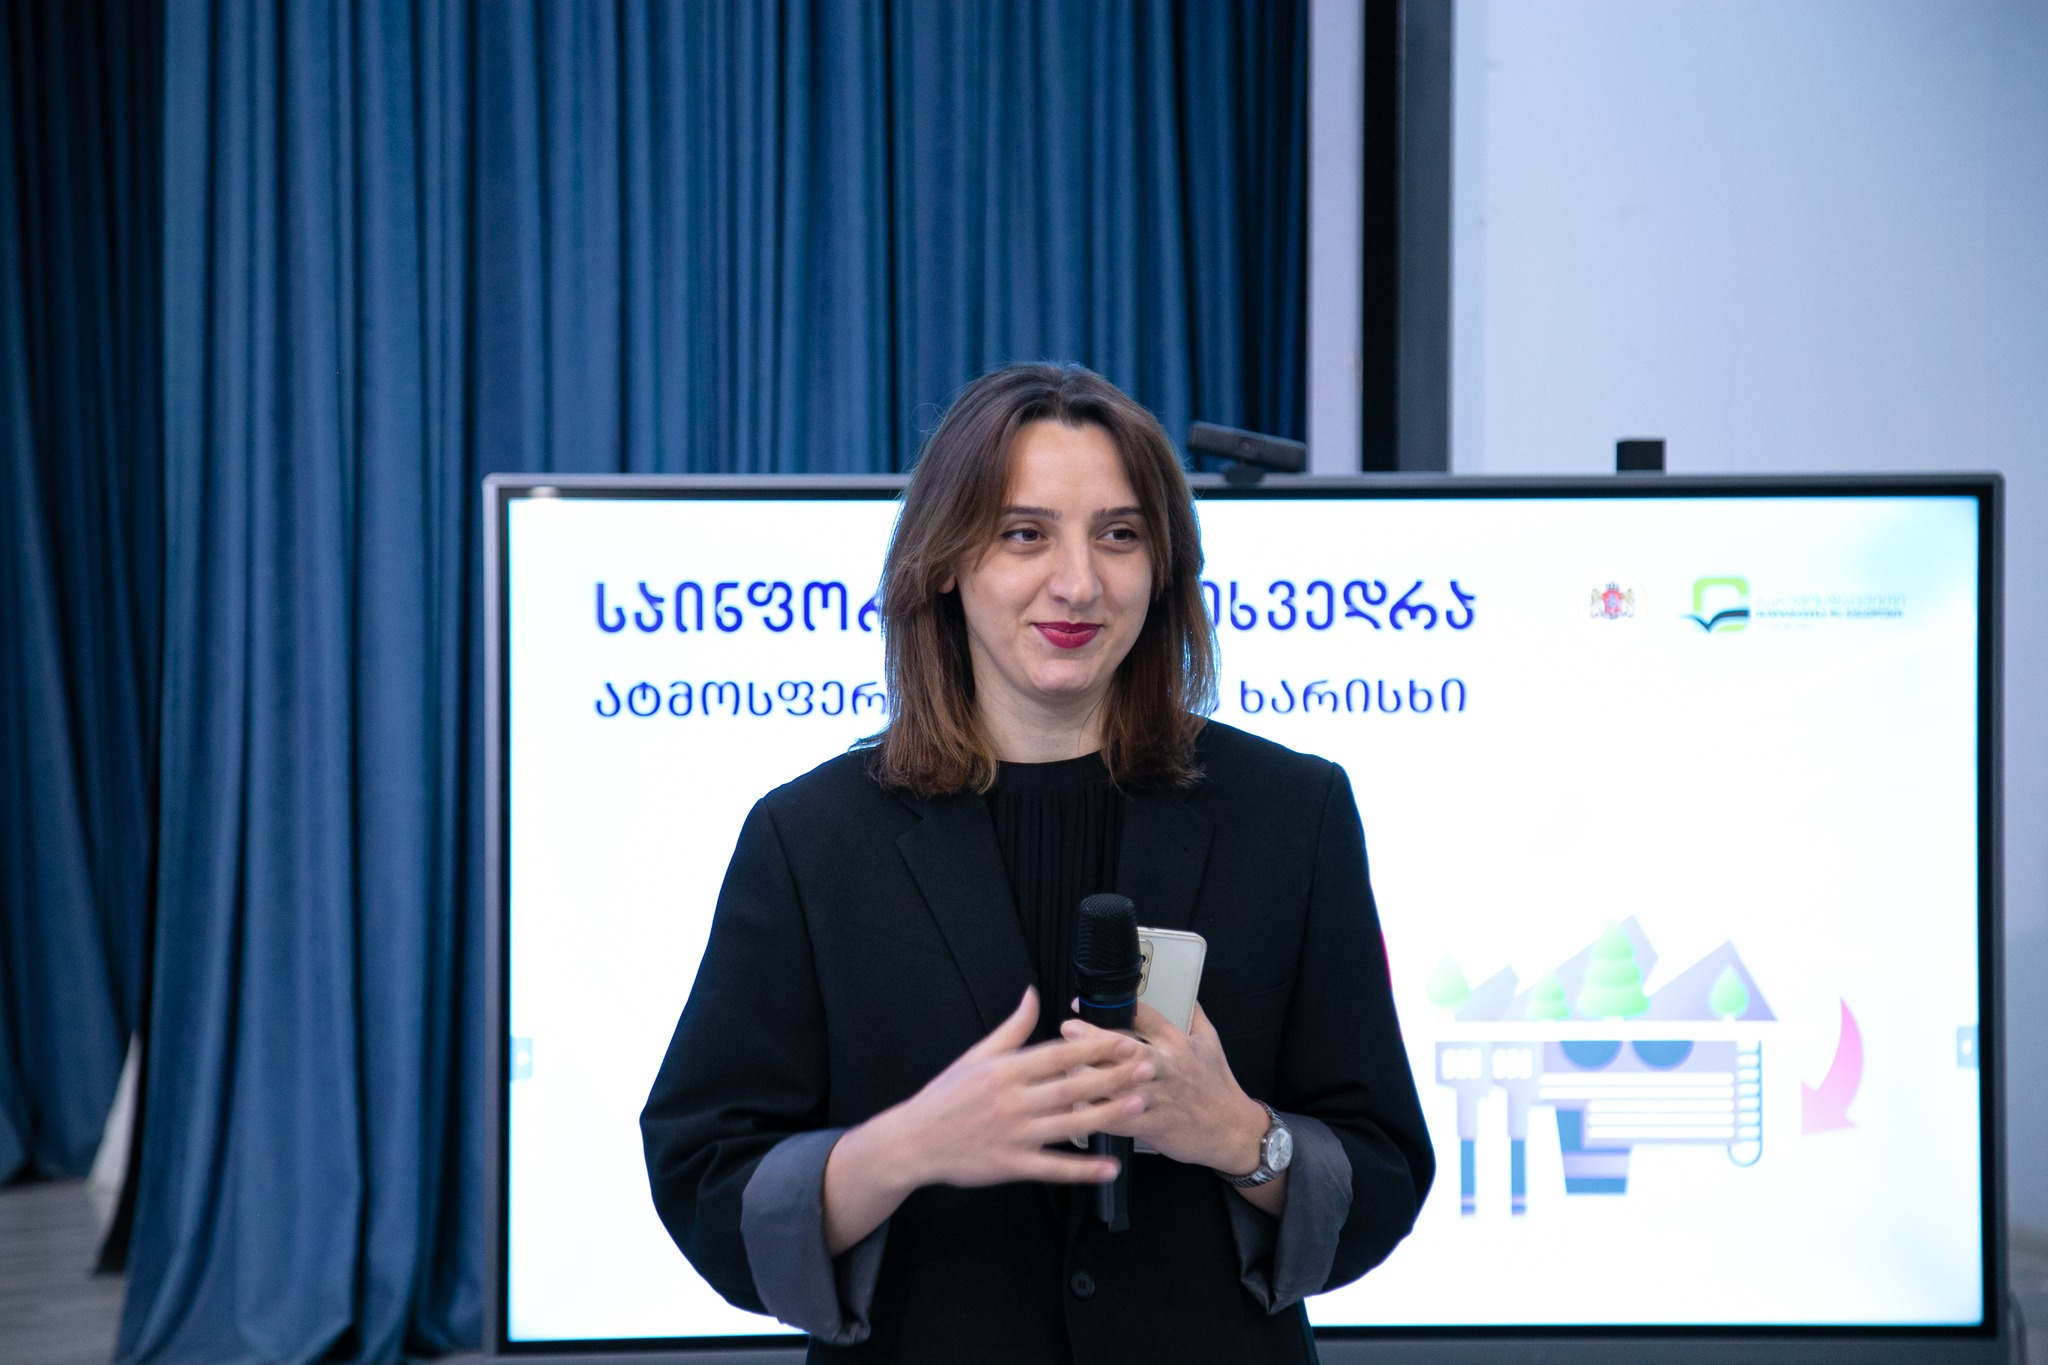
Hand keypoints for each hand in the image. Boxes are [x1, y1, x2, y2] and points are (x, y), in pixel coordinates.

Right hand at [824, 987, 1151, 1253]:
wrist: (913, 1141)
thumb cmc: (946, 1096)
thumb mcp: (976, 1055)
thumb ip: (1011, 1027)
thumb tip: (1033, 994)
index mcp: (1005, 1070)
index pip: (1057, 1054)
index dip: (1093, 1046)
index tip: (1124, 1038)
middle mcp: (1012, 1101)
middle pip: (1071, 1086)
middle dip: (1112, 1076)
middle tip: (1147, 1067)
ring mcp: (1013, 1135)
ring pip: (1068, 1125)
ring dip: (1107, 1115)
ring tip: (1139, 1105)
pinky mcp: (1011, 1165)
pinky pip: (1053, 1168)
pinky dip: (1083, 1170)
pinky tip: (1109, 1168)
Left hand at [1060, 1000, 1267, 1176]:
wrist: (1234, 1130)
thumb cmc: (1219, 1086)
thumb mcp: (1211, 1043)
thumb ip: (1194, 1015)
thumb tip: (1185, 991)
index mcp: (1177, 1044)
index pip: (1145, 1018)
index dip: (1115, 1007)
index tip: (1085, 1003)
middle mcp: (1168, 1067)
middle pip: (1128, 1048)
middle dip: (1096, 1038)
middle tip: (1069, 1028)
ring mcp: (1162, 1097)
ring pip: (1123, 1085)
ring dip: (1093, 1076)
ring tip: (1066, 1068)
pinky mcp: (1157, 1125)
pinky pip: (1124, 1120)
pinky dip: (1102, 1114)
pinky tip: (1081, 1108)